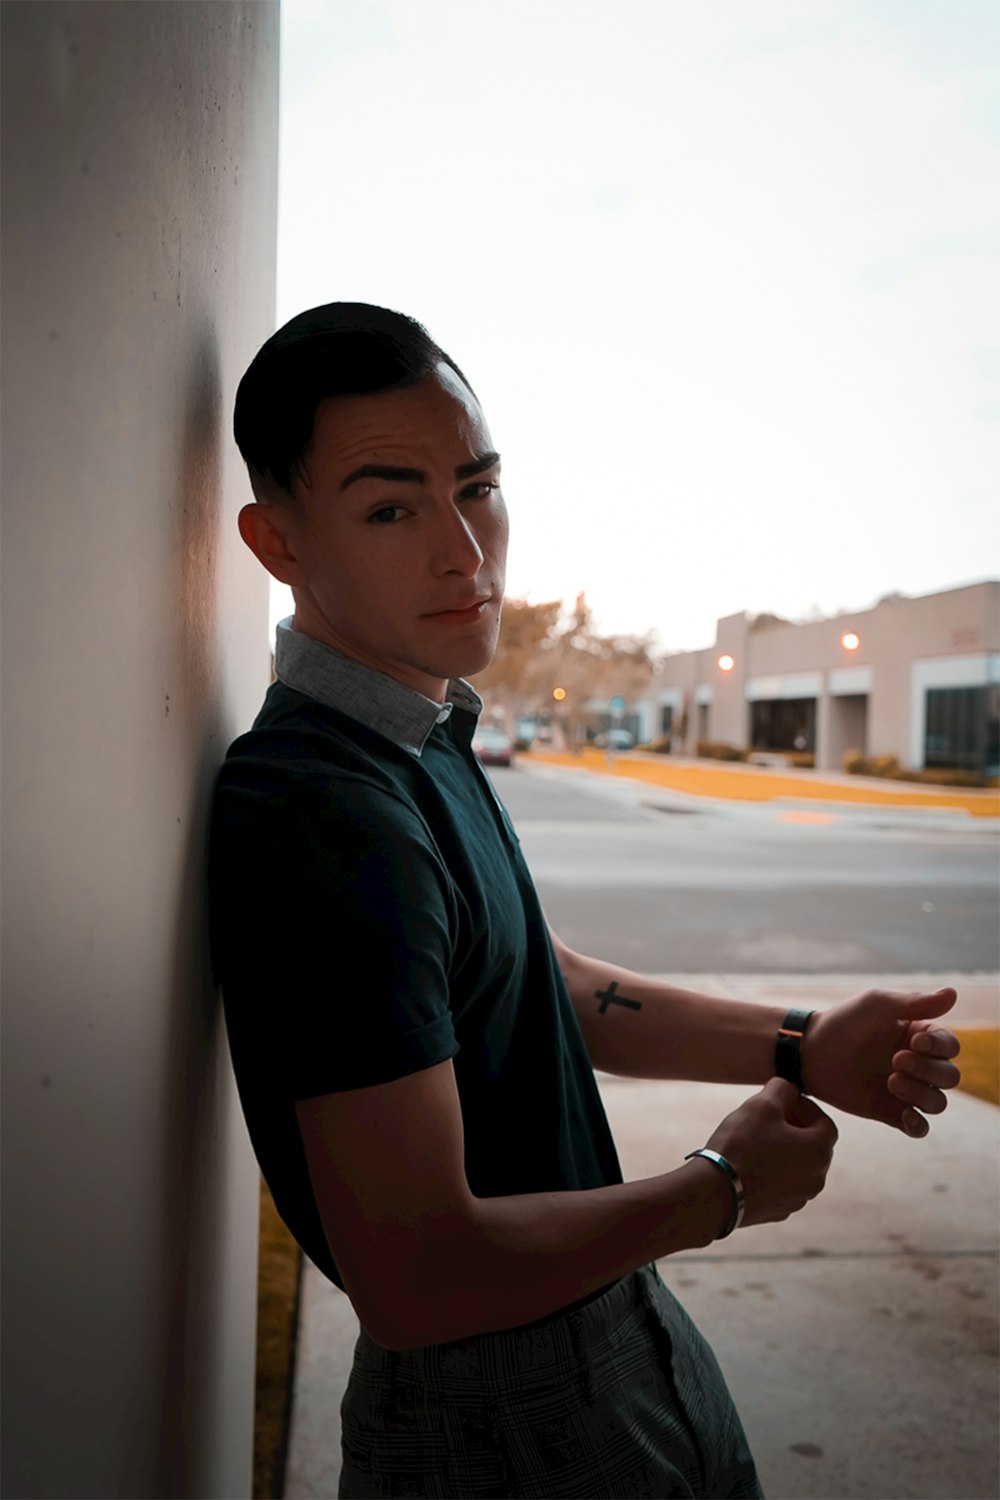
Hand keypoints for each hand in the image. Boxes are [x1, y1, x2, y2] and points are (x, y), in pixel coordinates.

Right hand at [703, 1077, 838, 1228]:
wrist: (716, 1194)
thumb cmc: (742, 1146)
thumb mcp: (761, 1104)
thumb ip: (782, 1089)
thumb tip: (789, 1089)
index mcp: (819, 1151)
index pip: (825, 1122)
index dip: (806, 1107)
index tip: (786, 1100)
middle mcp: (816, 1178)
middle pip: (814, 1145)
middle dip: (796, 1128)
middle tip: (772, 1117)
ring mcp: (798, 1198)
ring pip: (799, 1166)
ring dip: (785, 1150)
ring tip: (758, 1140)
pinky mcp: (779, 1211)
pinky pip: (783, 1184)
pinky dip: (773, 1171)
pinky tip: (750, 1164)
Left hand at [802, 987, 961, 1137]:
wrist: (809, 1051)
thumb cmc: (843, 1022)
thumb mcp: (877, 1005)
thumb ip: (914, 1002)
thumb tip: (954, 993)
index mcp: (920, 1036)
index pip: (950, 1046)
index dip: (940, 1046)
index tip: (915, 1041)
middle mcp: (918, 1064)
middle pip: (949, 1076)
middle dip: (929, 1070)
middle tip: (897, 1060)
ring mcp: (906, 1090)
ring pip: (937, 1102)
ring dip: (921, 1094)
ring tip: (891, 1081)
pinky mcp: (890, 1112)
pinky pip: (918, 1127)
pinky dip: (918, 1125)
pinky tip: (905, 1116)